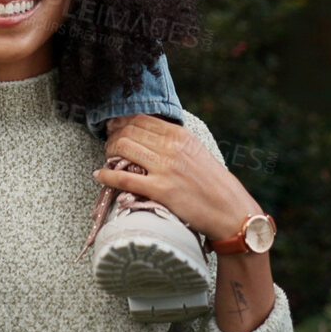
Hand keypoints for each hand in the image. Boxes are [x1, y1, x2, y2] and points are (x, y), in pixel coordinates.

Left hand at [97, 115, 276, 331]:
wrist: (231, 212)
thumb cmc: (213, 184)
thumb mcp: (196, 152)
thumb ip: (174, 141)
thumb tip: (149, 133)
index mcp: (180, 135)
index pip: (140, 119)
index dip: (121, 123)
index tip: (113, 129)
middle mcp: (171, 148)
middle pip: (128, 132)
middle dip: (112, 137)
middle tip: (108, 146)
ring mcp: (165, 169)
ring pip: (123, 149)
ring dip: (109, 153)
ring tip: (107, 159)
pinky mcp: (161, 190)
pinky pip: (124, 178)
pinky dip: (107, 175)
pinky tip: (100, 175)